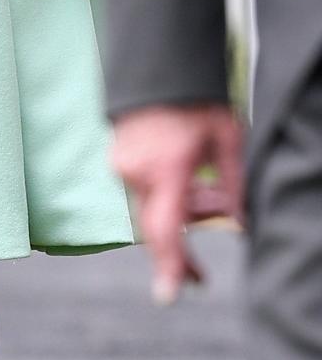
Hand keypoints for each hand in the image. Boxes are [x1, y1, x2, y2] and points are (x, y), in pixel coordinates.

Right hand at [111, 105, 244, 303]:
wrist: (160, 63)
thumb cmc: (198, 100)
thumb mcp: (229, 139)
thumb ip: (234, 185)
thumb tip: (241, 224)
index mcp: (167, 167)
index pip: (165, 228)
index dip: (170, 265)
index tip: (169, 296)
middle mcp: (138, 170)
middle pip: (160, 225)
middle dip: (187, 242)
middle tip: (203, 272)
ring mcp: (124, 164)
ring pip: (154, 207)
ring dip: (182, 211)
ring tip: (212, 196)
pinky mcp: (119, 158)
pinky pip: (145, 189)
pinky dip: (168, 193)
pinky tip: (191, 180)